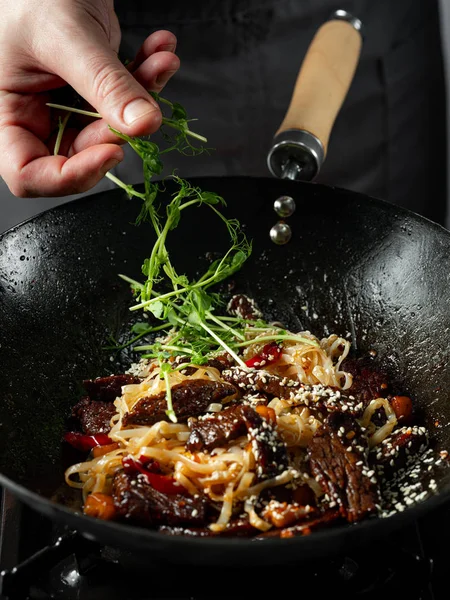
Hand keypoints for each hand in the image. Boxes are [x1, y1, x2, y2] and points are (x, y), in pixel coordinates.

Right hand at [0, 0, 179, 196]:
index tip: (110, 152)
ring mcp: (66, 101)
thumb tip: (143, 125)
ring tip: (161, 60)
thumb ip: (104, 85)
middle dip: (117, 130)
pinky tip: (160, 52)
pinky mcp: (94, 87)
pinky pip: (125, 99)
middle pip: (79, 154)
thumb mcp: (66, 36)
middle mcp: (35, 113)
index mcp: (7, 112)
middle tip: (140, 104)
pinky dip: (147, 77)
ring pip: (111, 127)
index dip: (70, 175)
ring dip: (143, 98)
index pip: (29, 174)